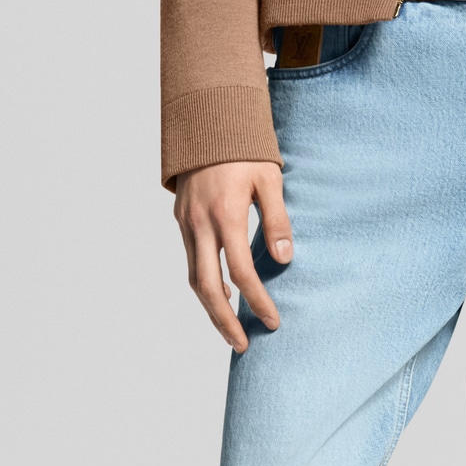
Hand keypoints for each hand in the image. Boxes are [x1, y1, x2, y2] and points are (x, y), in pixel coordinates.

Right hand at [173, 159, 291, 351]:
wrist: (205, 120)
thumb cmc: (244, 149)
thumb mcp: (270, 179)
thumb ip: (277, 220)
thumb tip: (284, 260)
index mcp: (225, 215)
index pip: (242, 272)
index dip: (258, 301)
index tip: (273, 321)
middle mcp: (200, 224)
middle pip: (208, 287)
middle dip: (225, 321)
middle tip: (243, 345)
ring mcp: (186, 223)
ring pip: (194, 277)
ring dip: (212, 308)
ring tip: (231, 329)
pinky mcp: (181, 220)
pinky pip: (191, 261)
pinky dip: (204, 284)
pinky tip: (222, 294)